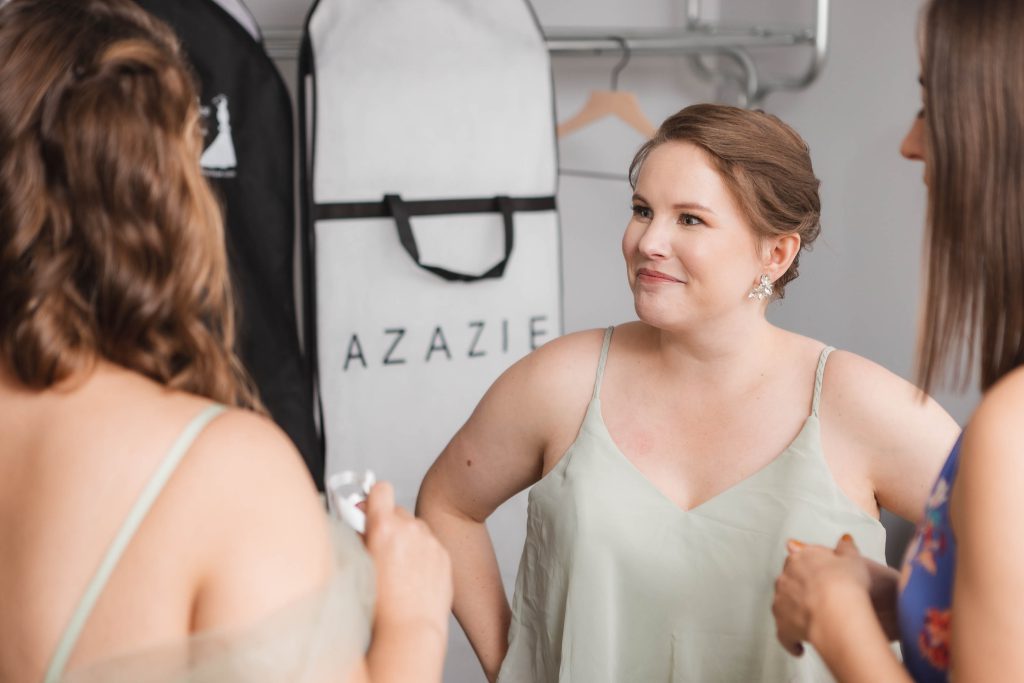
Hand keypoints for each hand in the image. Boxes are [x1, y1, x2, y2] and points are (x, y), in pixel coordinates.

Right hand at [364, 482, 452, 638]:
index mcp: (384, 528)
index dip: (373, 498)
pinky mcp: (444, 554)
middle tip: (380, 546)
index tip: (368, 508)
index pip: (380, 489)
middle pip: (397, 510)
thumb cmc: (381, 607)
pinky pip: (430, 544)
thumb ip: (359, 538)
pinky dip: (422, 553)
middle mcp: (409, 529)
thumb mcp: (359, 566)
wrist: (411, 629)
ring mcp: (430, 540)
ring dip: (406, 538)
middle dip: (388, 523)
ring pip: (415, 528)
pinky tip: (414, 576)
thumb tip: (359, 526)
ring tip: (398, 567)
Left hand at [772, 535, 872, 656]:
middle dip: (799, 589)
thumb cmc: (846, 584)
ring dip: (794, 612)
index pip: (798, 559)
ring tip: (811, 621)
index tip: (816, 575)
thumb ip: (846, 548)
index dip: (809, 568)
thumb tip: (844, 540)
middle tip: (816, 598)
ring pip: (783, 606)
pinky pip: (784, 635)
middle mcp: (785, 578)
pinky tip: (800, 648)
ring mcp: (781, 602)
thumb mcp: (852, 559)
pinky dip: (791, 641)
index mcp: (800, 559)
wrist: (837, 611)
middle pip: (788, 582)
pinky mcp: (782, 626)